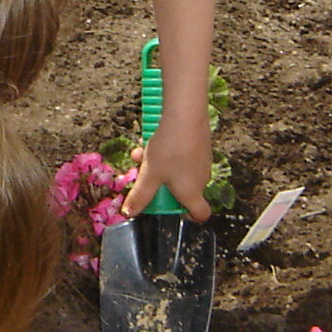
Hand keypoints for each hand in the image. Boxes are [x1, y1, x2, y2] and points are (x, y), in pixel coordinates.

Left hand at [121, 107, 212, 221]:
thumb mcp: (149, 175)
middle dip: (161, 186)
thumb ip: (140, 196)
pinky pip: (182, 157)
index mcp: (192, 192)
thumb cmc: (169, 150)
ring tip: (140, 155)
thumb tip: (128, 214)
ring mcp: (202, 162)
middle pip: (183, 191)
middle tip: (145, 177)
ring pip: (178, 171)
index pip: (201, 214)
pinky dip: (167, 153)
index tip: (171, 209)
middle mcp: (202, 179)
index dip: (189, 217)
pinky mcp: (200, 145)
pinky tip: (151, 140)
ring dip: (158, 167)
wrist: (185, 115)